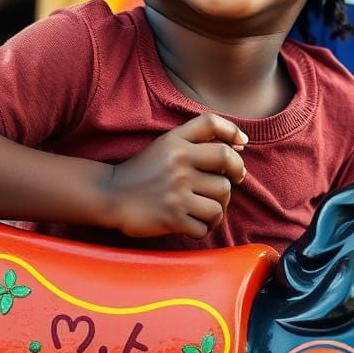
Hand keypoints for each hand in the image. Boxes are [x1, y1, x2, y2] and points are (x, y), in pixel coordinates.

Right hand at [104, 113, 247, 239]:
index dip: (233, 131)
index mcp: (176, 142)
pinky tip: (195, 223)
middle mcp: (178, 163)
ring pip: (221, 200)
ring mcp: (176, 191)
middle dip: (235, 176)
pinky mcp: (173, 218)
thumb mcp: (166, 144)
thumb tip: (240, 143)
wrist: (111, 195)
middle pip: (227, 165)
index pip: (212, 124)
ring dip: (218, 207)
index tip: (242, 145)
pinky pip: (205, 226)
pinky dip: (204, 228)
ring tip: (207, 208)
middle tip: (229, 183)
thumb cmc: (144, 170)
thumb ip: (197, 137)